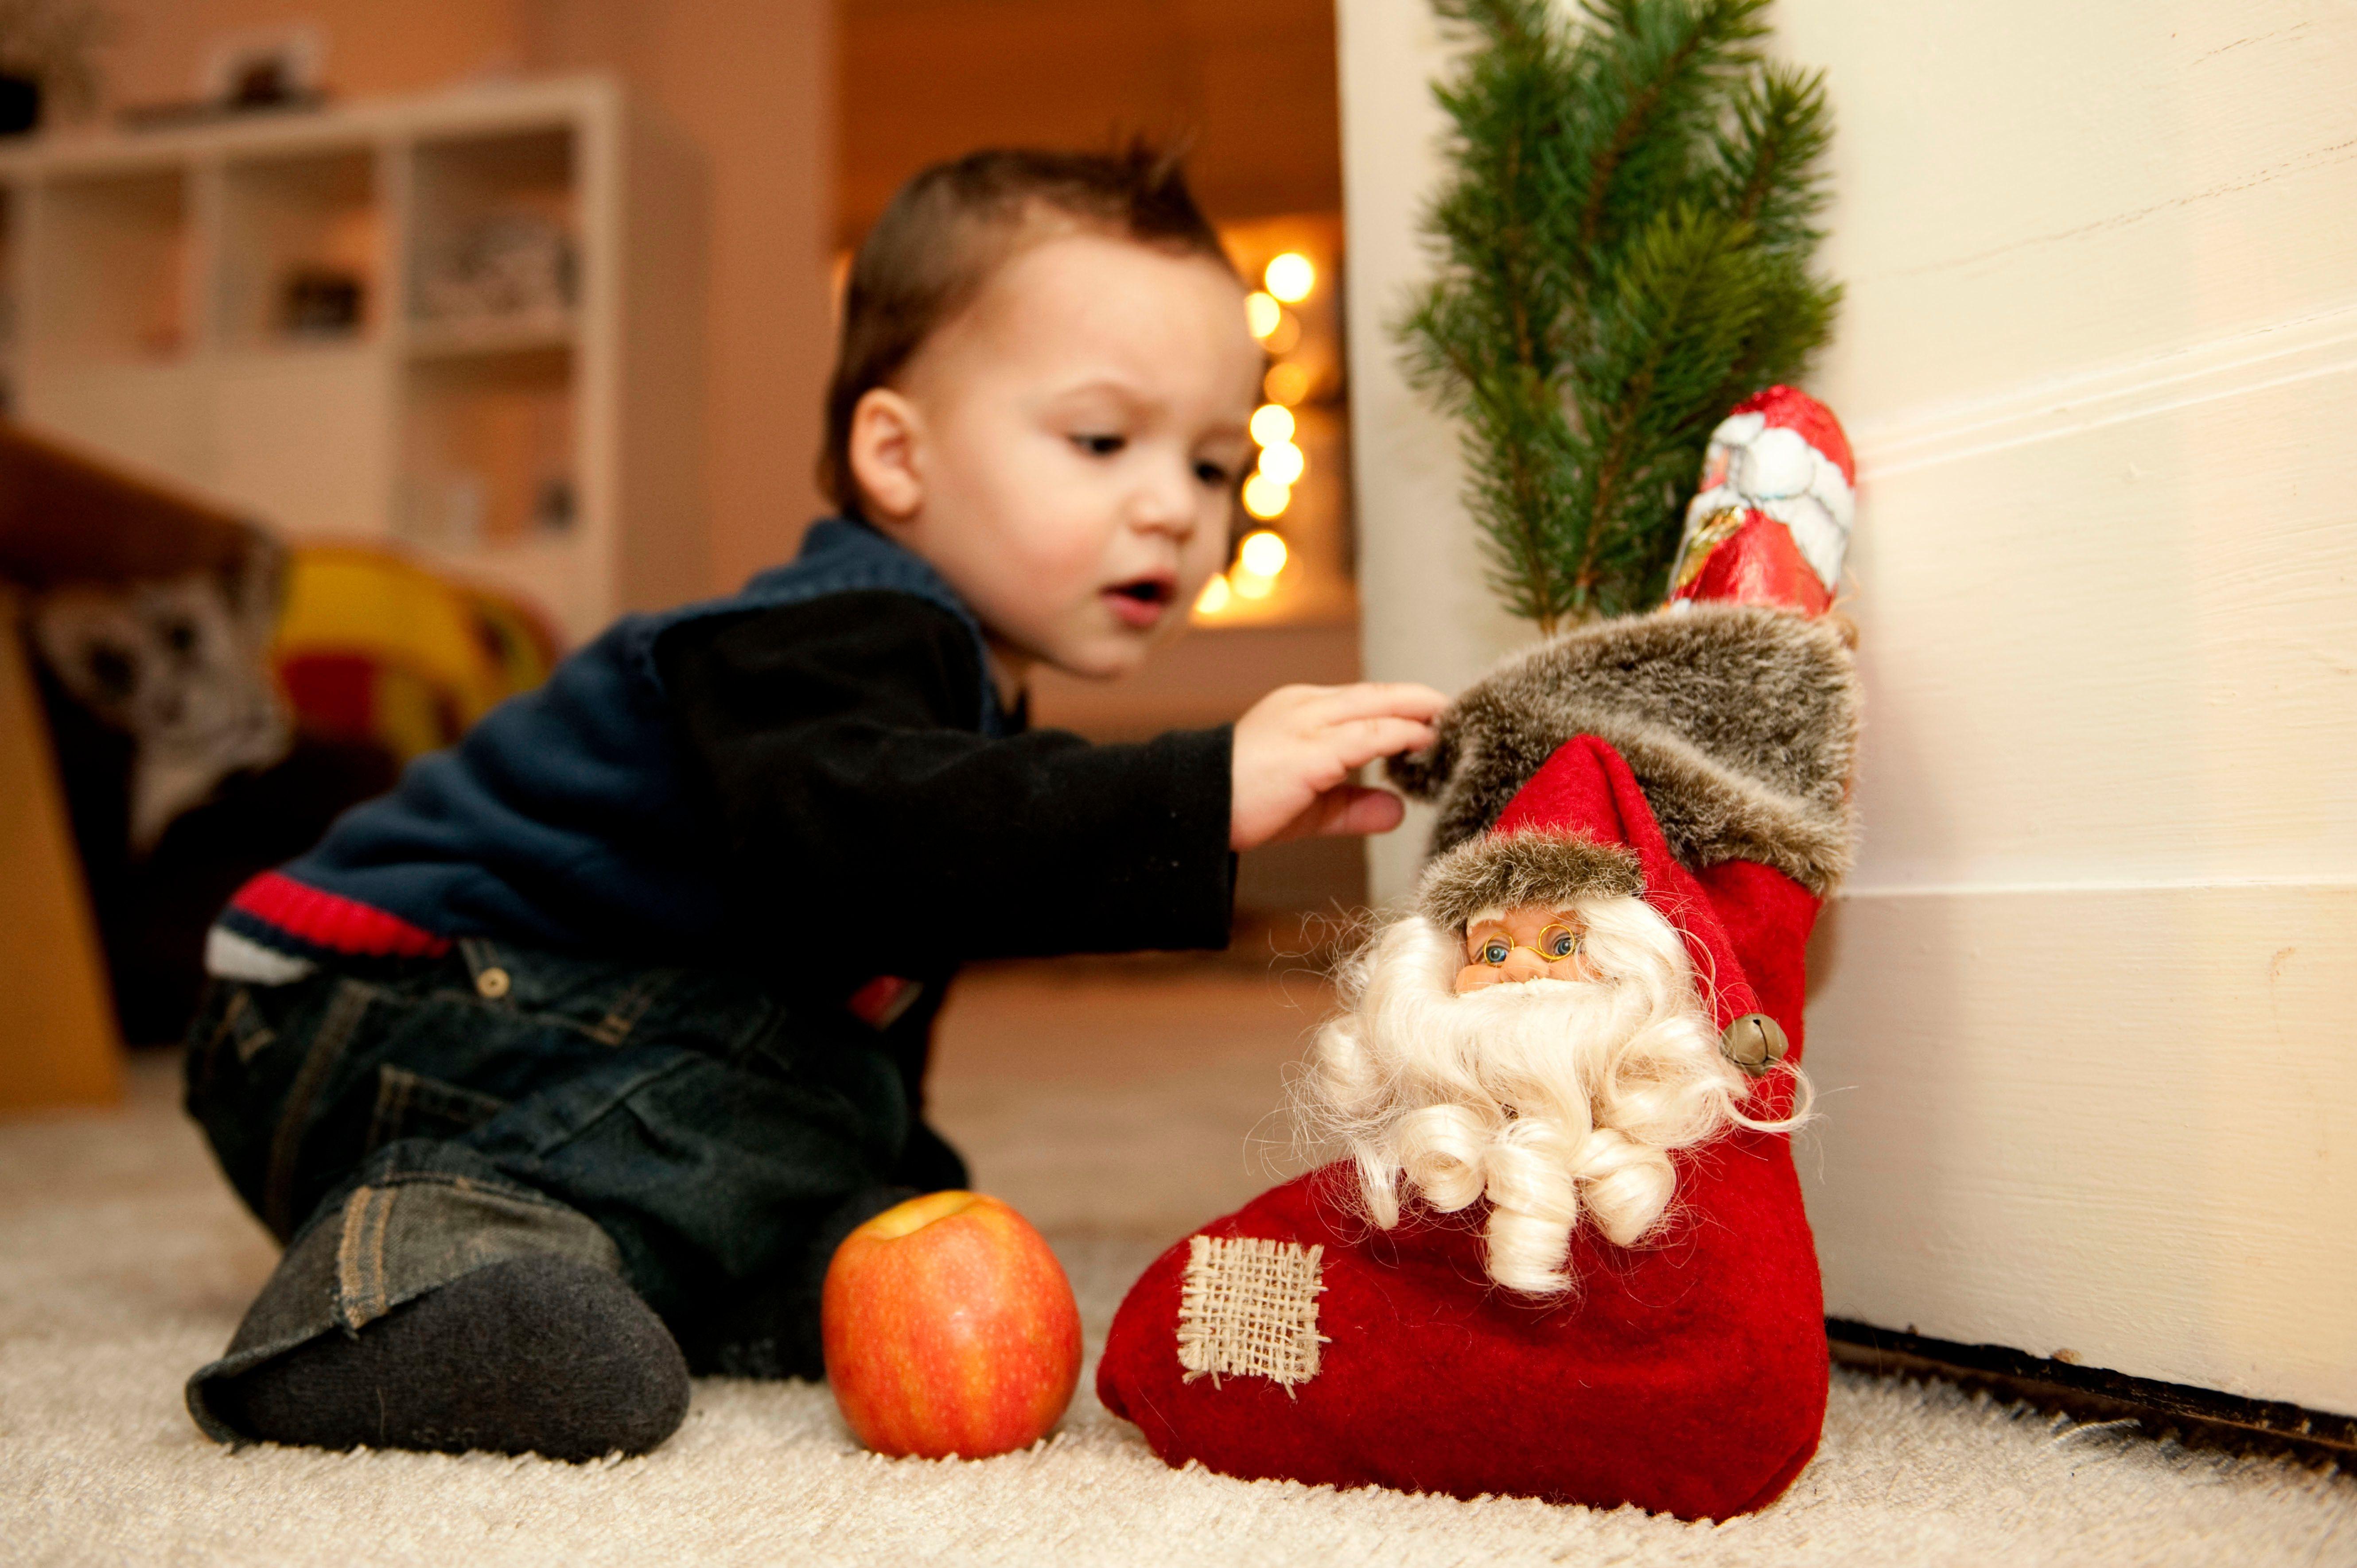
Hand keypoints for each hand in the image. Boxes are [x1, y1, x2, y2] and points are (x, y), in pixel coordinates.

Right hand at [1229, 682, 1447, 851]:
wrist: (1192, 809)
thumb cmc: (1243, 804)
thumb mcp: (1312, 806)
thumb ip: (1354, 804)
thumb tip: (1399, 809)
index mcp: (1301, 709)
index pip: (1363, 700)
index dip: (1402, 707)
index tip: (1435, 718)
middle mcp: (1306, 707)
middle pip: (1377, 695)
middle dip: (1420, 701)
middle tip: (1457, 712)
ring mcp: (1307, 725)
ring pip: (1377, 707)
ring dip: (1419, 713)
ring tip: (1451, 724)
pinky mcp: (1310, 752)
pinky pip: (1368, 736)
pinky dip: (1401, 734)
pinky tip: (1424, 741)